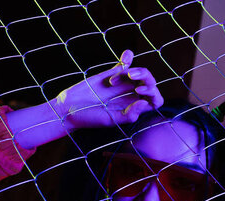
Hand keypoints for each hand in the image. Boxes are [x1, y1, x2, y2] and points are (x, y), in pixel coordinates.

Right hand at [9, 50, 162, 148]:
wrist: (69, 108)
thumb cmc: (89, 118)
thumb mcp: (110, 120)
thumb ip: (129, 115)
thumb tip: (144, 102)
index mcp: (135, 109)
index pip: (155, 100)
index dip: (153, 93)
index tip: (140, 91)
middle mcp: (131, 96)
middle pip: (150, 83)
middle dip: (145, 77)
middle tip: (131, 76)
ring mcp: (123, 84)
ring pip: (139, 73)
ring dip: (134, 70)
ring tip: (114, 79)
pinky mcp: (111, 75)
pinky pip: (124, 65)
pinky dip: (127, 58)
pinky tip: (127, 55)